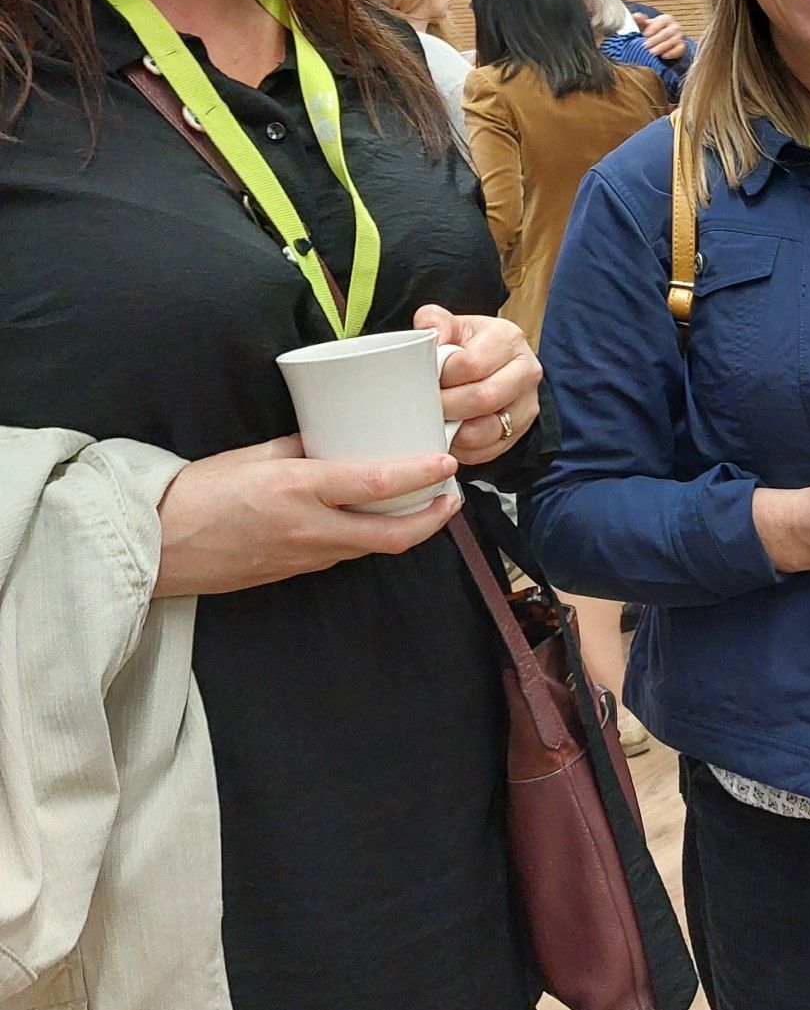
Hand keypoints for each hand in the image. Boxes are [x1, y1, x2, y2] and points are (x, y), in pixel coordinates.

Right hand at [155, 436, 462, 597]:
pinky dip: (372, 538)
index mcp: (297, 490)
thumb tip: (337, 436)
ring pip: (373, 548)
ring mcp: (305, 557)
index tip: (447, 463)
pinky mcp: (296, 572)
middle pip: (392, 535)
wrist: (155, 547)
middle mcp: (309, 529)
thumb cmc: (197, 493)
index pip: (375, 485)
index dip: (420, 476)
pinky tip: (380, 520)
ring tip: (428, 504)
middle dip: (434, 519)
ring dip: (408, 530)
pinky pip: (346, 555)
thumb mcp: (254, 456)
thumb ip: (302, 448)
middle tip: (453, 496)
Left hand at [412, 306, 541, 465]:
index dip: (443, 376)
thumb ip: (434, 320)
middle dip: (447, 406)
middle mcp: (526, 371)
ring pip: (487, 430)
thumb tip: (429, 332)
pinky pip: (489, 451)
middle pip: (483, 398)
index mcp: (508, 338)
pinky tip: (452, 436)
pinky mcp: (521, 431)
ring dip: (455, 432)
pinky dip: (464, 449)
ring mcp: (527, 404)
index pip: (471, 364)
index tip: (429, 378)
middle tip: (426, 405)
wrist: (495, 366)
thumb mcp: (453, 326)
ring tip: (439, 421)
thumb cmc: (469, 345)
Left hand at [639, 12, 688, 63]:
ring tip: (652, 52)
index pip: (661, 22)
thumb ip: (641, 21)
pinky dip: (672, 53)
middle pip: (666, 33)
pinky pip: (680, 49)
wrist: (664, 41)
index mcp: (666, 19)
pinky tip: (664, 56)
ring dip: (662, 47)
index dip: (653, 28)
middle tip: (645, 46)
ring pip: (673, 41)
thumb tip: (635, 16)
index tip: (645, 34)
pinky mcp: (682, 46)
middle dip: (655, 40)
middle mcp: (675, 26)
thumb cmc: (653, 32)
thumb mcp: (646, 26)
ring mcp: (680, 37)